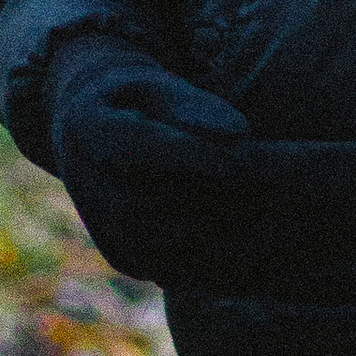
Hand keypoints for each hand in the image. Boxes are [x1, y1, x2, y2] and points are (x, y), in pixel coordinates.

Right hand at [45, 30, 252, 288]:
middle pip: (148, 203)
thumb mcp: (158, 86)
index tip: (248, 159)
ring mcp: (102, 228)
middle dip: (213, 198)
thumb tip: (239, 134)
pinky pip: (170, 269)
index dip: (196, 157)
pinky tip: (252, 237)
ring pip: (159, 243)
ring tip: (266, 210)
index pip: (141, 147)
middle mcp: (84, 185)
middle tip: (270, 188)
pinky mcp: (125, 257)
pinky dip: (214, 258)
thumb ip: (193, 106)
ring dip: (217, 231)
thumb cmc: (140, 102)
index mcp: (88, 130)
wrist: (97, 139)